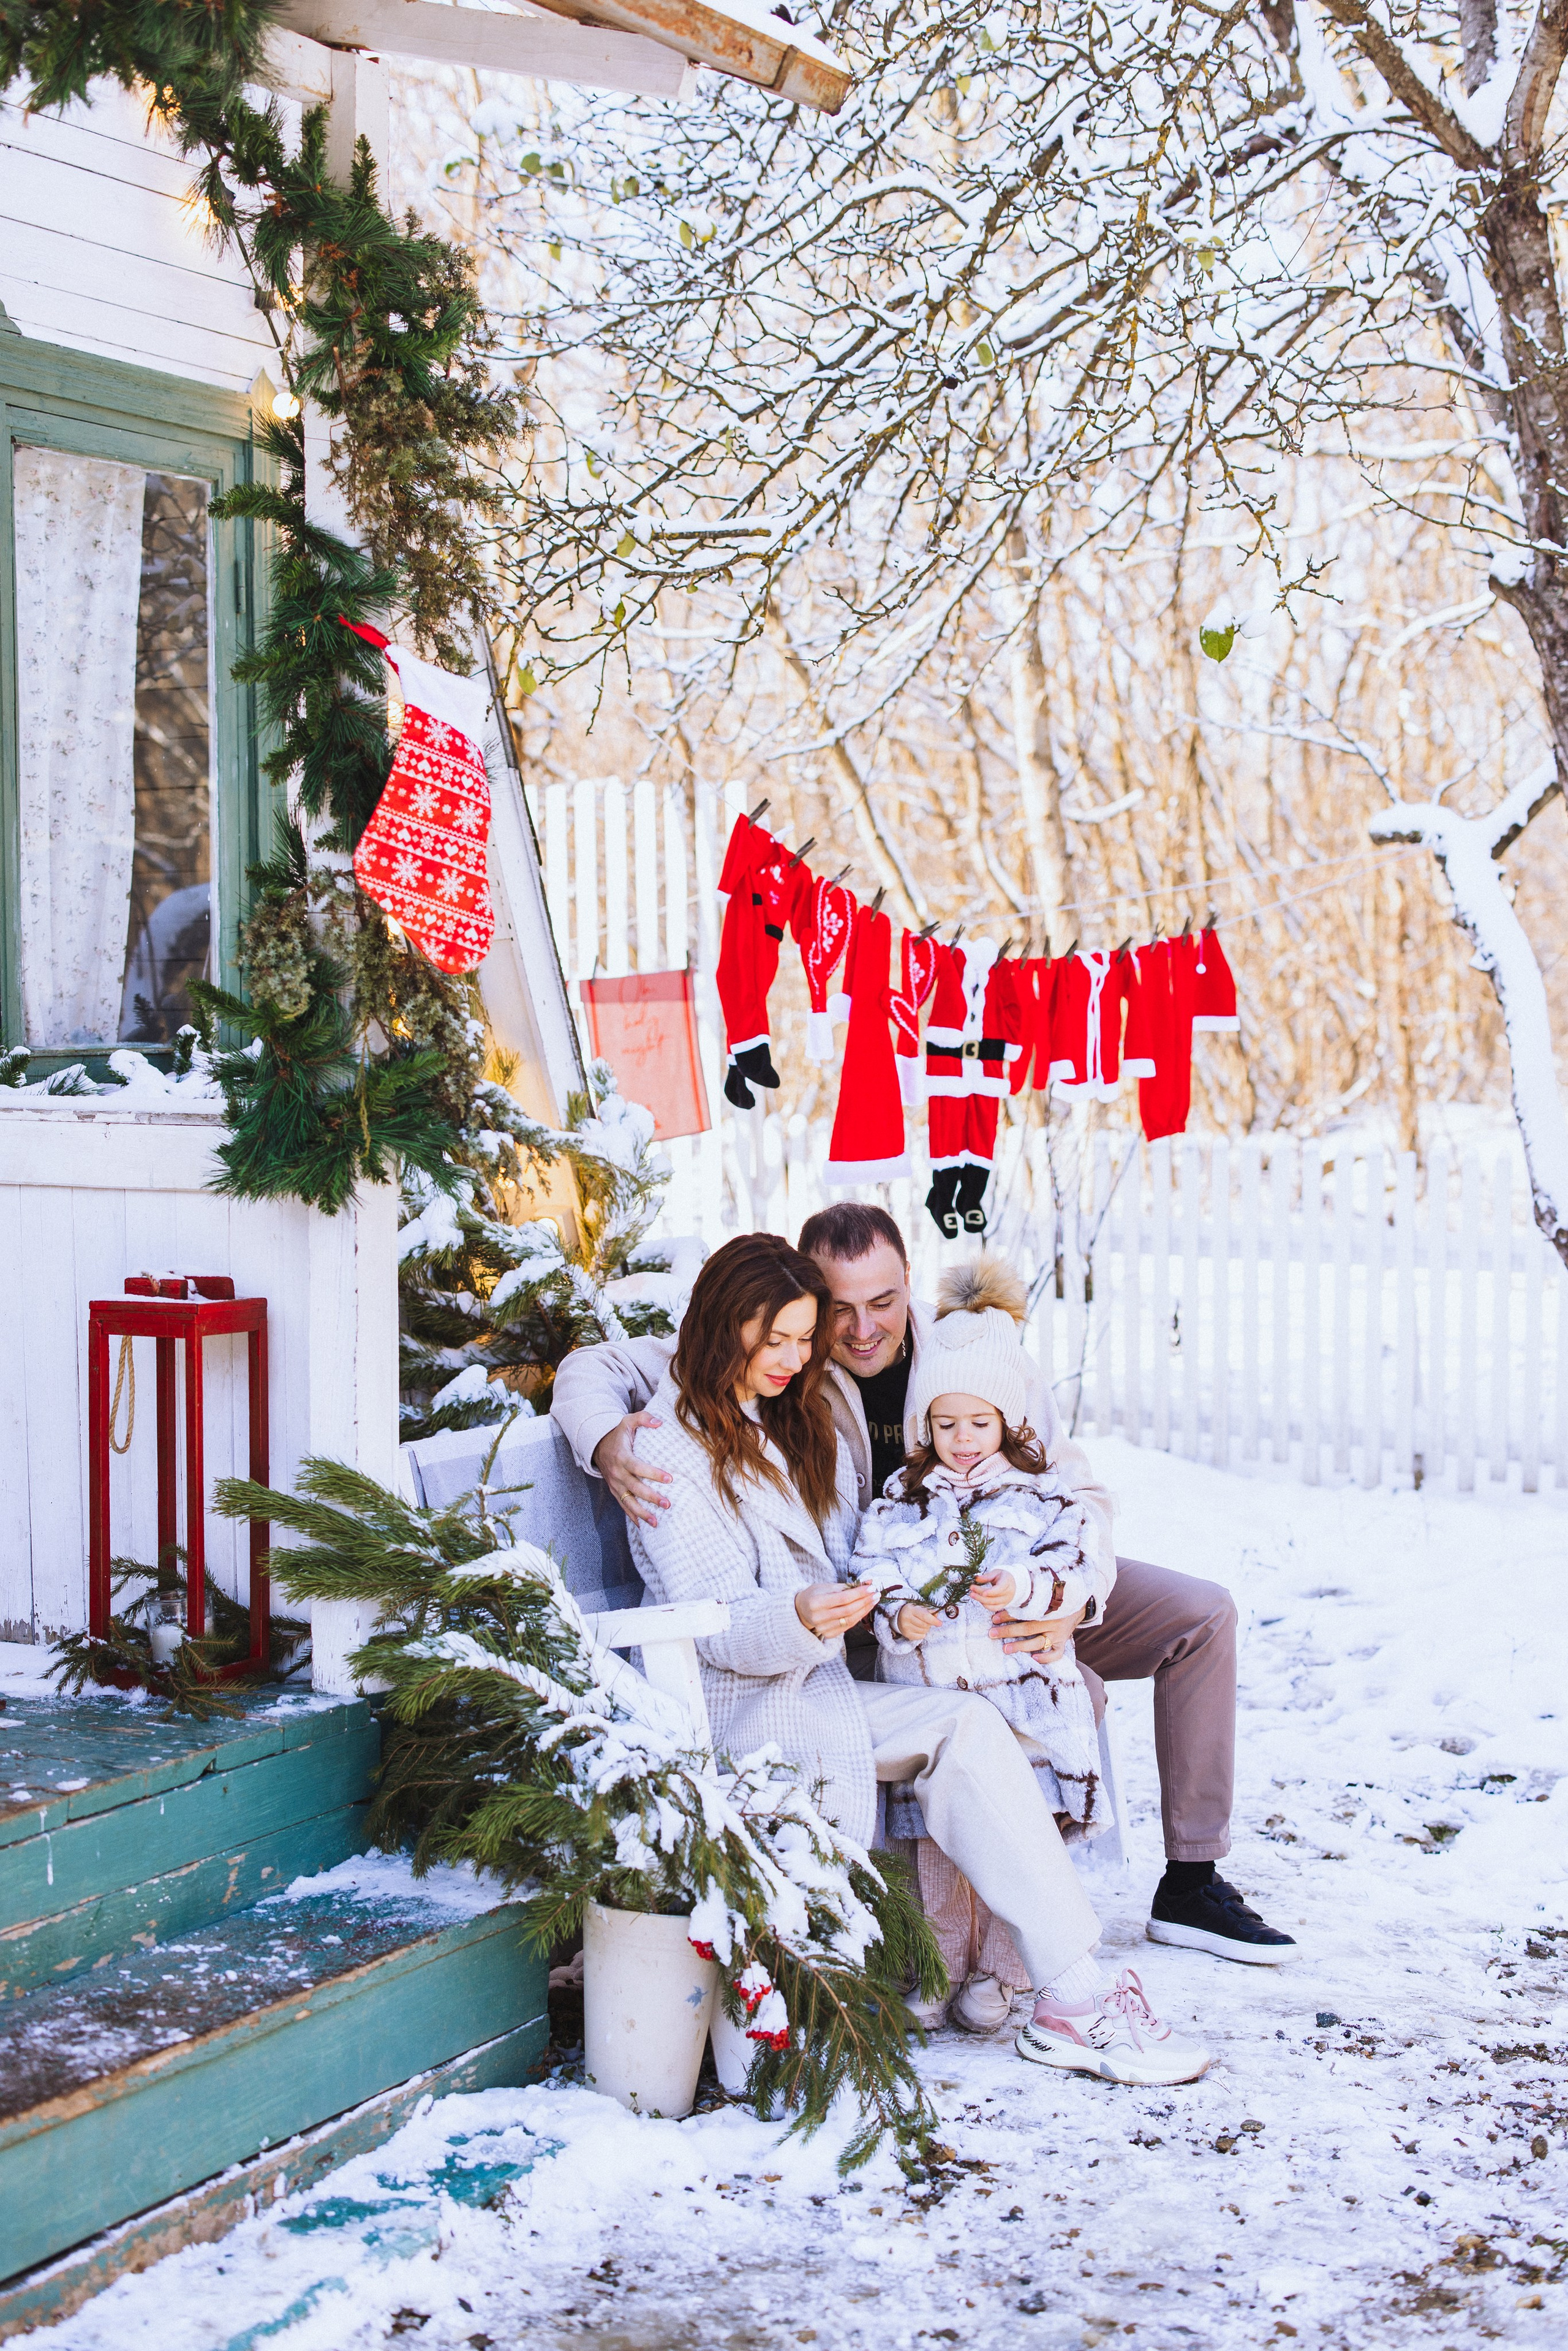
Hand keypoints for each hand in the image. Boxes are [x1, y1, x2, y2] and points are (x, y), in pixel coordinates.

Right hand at [591, 1413, 672, 1527]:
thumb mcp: (627, 1421)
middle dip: (651, 1497)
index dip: (653, 1473)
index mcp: (621, 1457)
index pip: (638, 1467)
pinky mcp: (614, 1491)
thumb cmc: (617, 1433)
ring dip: (642, 1513)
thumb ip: (643, 1419)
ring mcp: (614, 1484)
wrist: (597, 1444)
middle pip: (635, 1488)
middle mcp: (617, 1473)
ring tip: (656, 1522)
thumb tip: (659, 1422)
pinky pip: (623, 1505)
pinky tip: (643, 1525)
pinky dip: (632, 1516)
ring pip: (628, 1501)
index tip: (669, 1478)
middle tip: (667, 1504)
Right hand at [794, 1581, 878, 1638]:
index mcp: (816, 1602)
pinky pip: (847, 1627)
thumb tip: (868, 1583)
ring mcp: (823, 1628)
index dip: (859, 1593)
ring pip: (850, 1620)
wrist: (801, 1610)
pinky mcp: (828, 1634)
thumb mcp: (826, 1586)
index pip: (843, 1598)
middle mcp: (818, 1617)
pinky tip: (864, 1610)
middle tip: (875, 1594)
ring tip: (873, 1601)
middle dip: (864, 1601)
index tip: (871, 1587)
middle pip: (848, 1610)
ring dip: (864, 1610)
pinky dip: (858, 1618)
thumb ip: (847, 1586)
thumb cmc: (815, 1595)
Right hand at [896, 1602, 938, 1642]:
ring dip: (926, 1628)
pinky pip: (920, 1636)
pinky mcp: (906, 1634)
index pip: (924, 1616)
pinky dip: (923, 1633)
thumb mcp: (920, 1607)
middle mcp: (906, 1618)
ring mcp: (905, 1627)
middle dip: (930, 1624)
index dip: (933, 1620)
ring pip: (923, 1631)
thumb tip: (936, 1616)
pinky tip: (919, 1628)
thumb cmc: (913, 1611)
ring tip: (922, 1624)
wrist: (899, 1616)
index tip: (940, 1623)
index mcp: (910, 1609)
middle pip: (925, 1625)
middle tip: (929, 1621)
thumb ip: (929, 1610)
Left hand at [971, 1570, 1017, 1612]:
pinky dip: (985, 1605)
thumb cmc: (1003, 1577)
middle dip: (981, 1595)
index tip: (982, 1592)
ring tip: (973, 1594)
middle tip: (971, 1589)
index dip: (990, 1592)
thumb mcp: (996, 1572)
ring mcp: (1006, 1601)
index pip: (999, 1589)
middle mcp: (1008, 1593)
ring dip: (981, 1600)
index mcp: (1007, 1583)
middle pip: (993, 1598)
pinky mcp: (1003, 1605)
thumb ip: (986, 1576)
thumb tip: (976, 1578)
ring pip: (992, 1604)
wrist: (1013, 1583)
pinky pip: (993, 1608)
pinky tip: (979, 1599)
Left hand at [992, 1602, 1086, 1659]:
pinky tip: (1034, 1658)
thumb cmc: (1054, 1602)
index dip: (1007, 1615)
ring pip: (1038, 1642)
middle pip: (1028, 1628)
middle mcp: (1052, 1621)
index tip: (994, 1619)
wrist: (1077, 1606)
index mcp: (1046, 1608)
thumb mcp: (1043, 1598)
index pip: (1023, 1612)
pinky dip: (1046, 1658)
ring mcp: (1058, 1634)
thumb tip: (1003, 1604)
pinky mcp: (1063, 1643)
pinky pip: (1056, 1654)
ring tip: (1006, 1649)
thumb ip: (1028, 1602)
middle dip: (1008, 1631)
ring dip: (1021, 1646)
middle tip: (992, 1634)